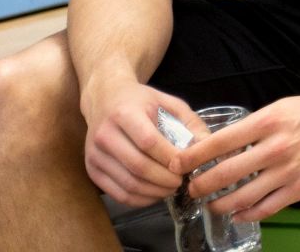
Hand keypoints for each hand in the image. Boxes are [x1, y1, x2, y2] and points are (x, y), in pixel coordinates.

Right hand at [79, 81, 209, 206]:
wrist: (104, 99)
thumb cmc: (140, 102)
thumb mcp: (168, 102)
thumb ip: (190, 122)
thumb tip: (207, 147)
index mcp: (124, 113)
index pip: (148, 142)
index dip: (169, 158)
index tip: (186, 166)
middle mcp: (104, 134)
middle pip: (138, 166)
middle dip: (165, 179)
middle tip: (182, 182)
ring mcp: (95, 154)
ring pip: (128, 184)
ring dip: (154, 192)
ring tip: (171, 189)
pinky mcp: (92, 170)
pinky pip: (118, 193)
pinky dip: (139, 199)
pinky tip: (154, 194)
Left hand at [180, 92, 299, 222]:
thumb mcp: (278, 108)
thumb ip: (251, 128)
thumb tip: (220, 145)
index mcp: (266, 122)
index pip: (218, 142)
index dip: (193, 156)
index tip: (177, 164)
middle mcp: (274, 147)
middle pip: (225, 173)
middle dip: (201, 185)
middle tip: (190, 189)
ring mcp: (288, 171)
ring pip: (243, 196)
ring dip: (221, 204)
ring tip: (211, 204)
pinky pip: (267, 208)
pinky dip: (247, 214)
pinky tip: (238, 214)